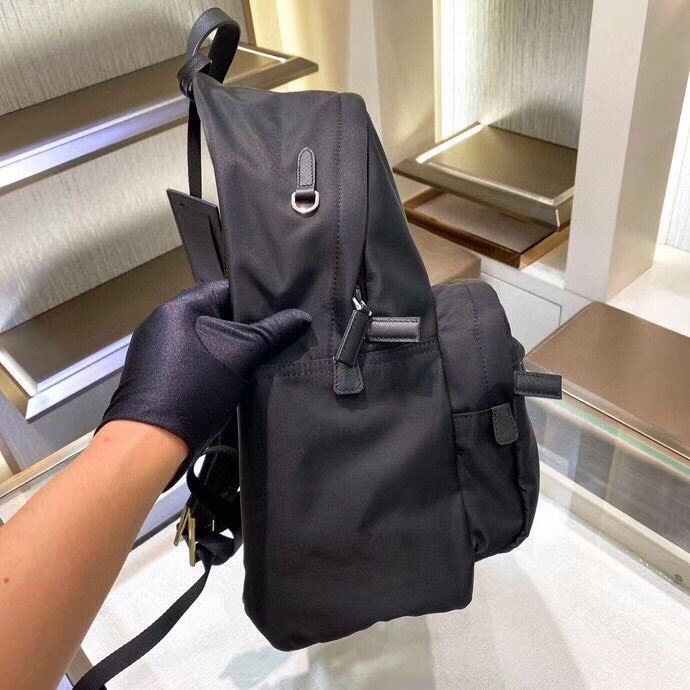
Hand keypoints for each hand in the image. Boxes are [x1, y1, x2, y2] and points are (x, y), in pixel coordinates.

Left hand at [100, 280, 309, 465]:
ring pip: (203, 337)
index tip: (280, 311)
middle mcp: (162, 320)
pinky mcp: (153, 371)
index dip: (255, 300)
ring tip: (255, 357)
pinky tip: (227, 377)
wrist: (151, 442)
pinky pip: (190, 356)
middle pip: (214, 313)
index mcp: (179, 306)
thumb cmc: (195, 390)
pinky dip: (210, 362)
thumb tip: (302, 316)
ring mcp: (155, 347)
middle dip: (243, 326)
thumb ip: (272, 333)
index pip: (225, 289)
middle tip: (272, 337)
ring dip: (226, 347)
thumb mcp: (241, 357)